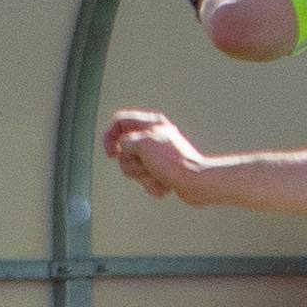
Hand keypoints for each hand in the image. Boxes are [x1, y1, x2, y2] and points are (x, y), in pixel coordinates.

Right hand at [104, 108, 220, 206]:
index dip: (110, 137)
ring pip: (134, 168)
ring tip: (158, 175)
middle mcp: (154, 136)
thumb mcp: (142, 143)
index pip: (119, 122)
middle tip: (146, 164)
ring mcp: (158, 156)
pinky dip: (153, 185)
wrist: (196, 182)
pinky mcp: (162, 172)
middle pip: (124, 151)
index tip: (112, 154)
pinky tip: (166, 183)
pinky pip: (146, 180)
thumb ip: (126, 141)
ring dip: (143, 176)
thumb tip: (125, 149)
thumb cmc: (172, 160)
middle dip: (132, 164)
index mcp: (151, 122)